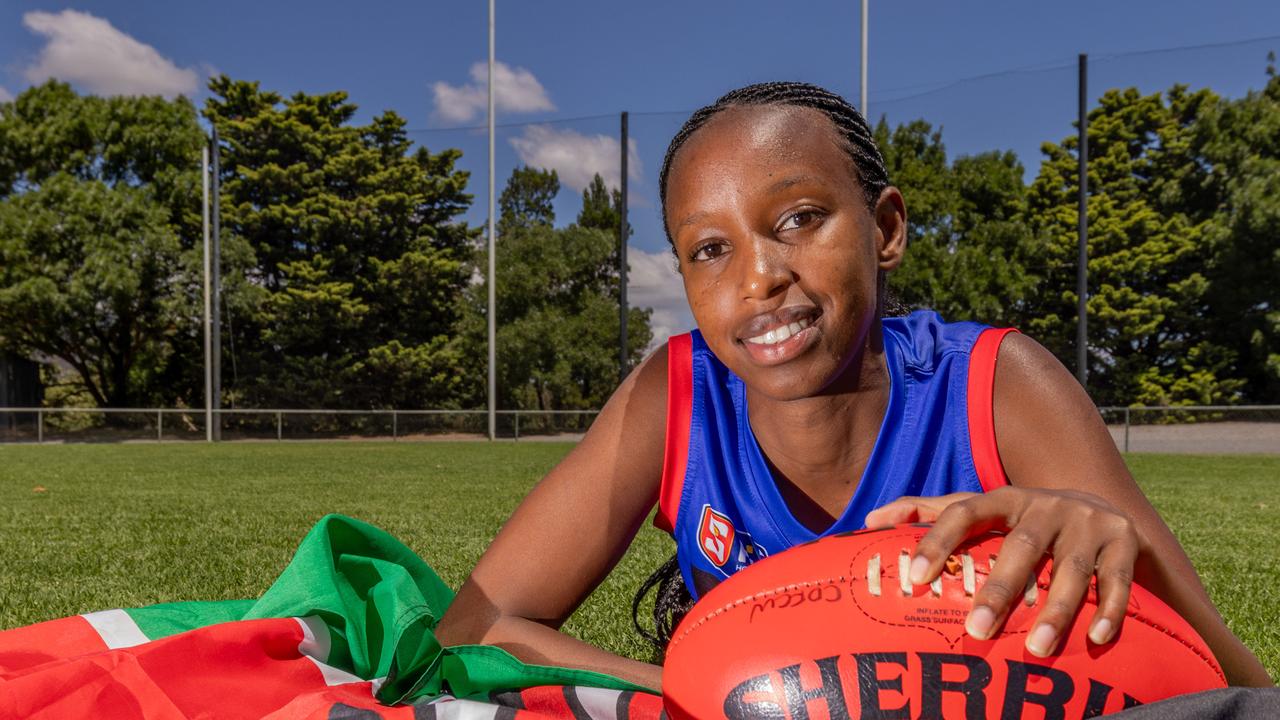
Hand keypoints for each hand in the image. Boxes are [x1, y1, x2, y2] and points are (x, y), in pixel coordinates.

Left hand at [865, 487, 1140, 657]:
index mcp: (1006, 499)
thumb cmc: (1026, 522)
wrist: (1106, 512)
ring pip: (1072, 569)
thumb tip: (871, 520)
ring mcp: (1089, 523)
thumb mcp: (983, 512)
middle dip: (999, 589)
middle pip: (1022, 546)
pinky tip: (1094, 638)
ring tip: (1036, 649)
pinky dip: (1108, 609)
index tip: (912, 576)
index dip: (937, 539)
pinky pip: (1118, 580)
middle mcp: (1047, 505)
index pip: (964, 511)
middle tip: (976, 630)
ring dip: (1056, 610)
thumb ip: (929, 513)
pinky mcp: (1125, 542)